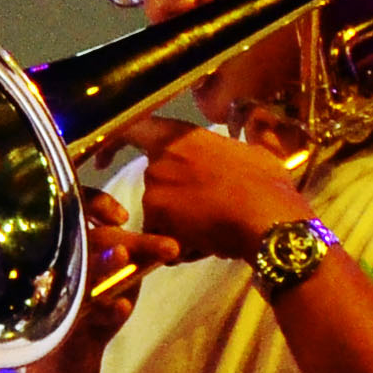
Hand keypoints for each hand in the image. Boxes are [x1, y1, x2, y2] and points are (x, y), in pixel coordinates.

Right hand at [40, 182, 179, 372]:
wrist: (74, 348)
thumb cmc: (100, 297)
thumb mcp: (124, 270)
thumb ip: (140, 251)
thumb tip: (174, 235)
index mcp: (76, 242)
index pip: (78, 209)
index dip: (97, 204)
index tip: (124, 217)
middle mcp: (61, 261)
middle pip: (83, 241)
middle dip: (109, 237)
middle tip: (135, 237)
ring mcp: (60, 291)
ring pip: (80, 274)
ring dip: (101, 264)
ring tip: (122, 254)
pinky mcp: (64, 322)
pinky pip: (85, 315)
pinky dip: (106, 310)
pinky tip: (120, 307)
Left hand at [108, 114, 316, 265]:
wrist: (269, 219)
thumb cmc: (267, 183)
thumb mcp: (254, 152)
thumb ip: (232, 146)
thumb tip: (254, 126)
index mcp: (179, 137)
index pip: (131, 129)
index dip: (114, 143)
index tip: (103, 159)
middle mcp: (158, 162)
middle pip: (154, 183)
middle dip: (175, 200)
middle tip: (209, 209)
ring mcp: (153, 194)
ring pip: (160, 215)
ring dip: (181, 226)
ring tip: (217, 229)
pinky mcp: (155, 224)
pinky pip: (162, 240)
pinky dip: (181, 246)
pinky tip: (209, 244)